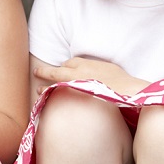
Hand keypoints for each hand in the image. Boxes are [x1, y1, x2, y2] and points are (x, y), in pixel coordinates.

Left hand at [32, 57, 146, 95]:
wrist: (126, 91)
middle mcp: (79, 73)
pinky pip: (61, 96)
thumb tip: (97, 72)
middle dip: (45, 72)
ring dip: (46, 86)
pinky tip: (47, 101)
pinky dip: (53, 97)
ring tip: (39, 90)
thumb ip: (99, 69)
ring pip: (55, 84)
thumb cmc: (122, 81)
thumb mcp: (110, 68)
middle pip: (57, 71)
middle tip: (37, 72)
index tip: (62, 70)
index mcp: (87, 64)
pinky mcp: (77, 97)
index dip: (65, 66)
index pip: (70, 62)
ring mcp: (77, 85)